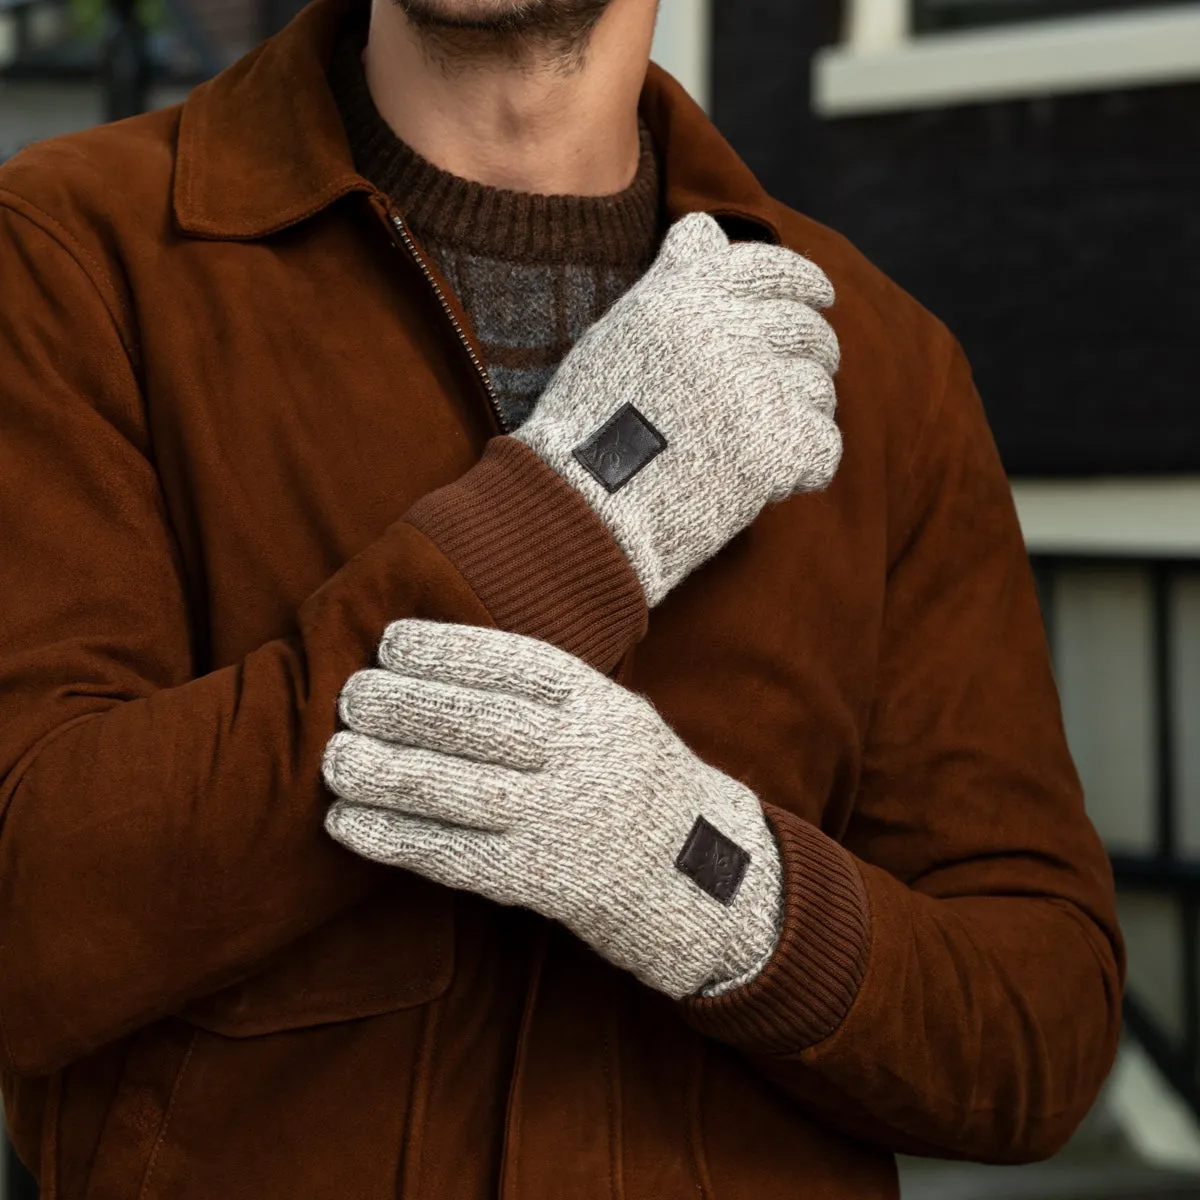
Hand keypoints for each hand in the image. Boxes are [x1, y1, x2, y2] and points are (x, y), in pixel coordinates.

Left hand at [323, 619, 782, 999]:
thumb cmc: (637, 785)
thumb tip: (440, 664)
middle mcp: (585, 757)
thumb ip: (549, 696)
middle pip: (481, 723)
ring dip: (387, 771)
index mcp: (602, 705)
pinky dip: (396, 838)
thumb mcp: (615, 719)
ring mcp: (564, 821)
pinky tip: (349, 823)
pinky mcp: (543, 881)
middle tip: (350, 695)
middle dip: (406, 706)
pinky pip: (457, 856)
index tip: (391, 642)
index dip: (447, 651)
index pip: (516, 665)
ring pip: (460, 789)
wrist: (702, 879)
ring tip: (334, 757)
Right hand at [515, 211, 841, 606]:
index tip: (820, 297)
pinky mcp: (778, 446)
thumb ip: (671, 281)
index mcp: (688, 294)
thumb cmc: (590, 426)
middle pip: (805, 327)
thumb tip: (706, 231)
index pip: (770, 268)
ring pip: (818, 388)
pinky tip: (772, 478)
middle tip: (801, 376)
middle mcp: (728, 328)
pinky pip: (825, 446)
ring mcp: (757, 387)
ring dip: (800, 413)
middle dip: (812, 350)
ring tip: (761, 439)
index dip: (803, 282)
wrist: (582, 506)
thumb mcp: (618, 330)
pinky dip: (805, 465)